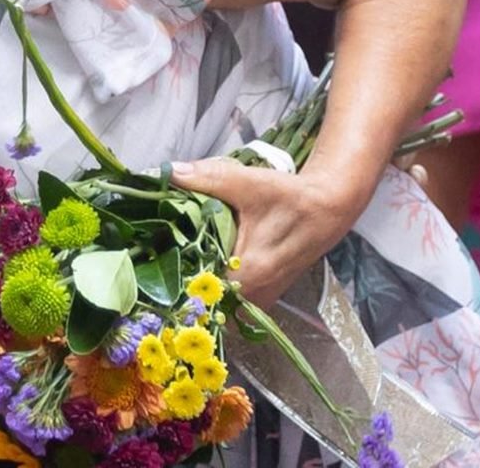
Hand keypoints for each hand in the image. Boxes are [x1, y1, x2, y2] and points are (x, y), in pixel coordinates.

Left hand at [171, 159, 356, 307]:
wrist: (328, 208)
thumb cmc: (289, 197)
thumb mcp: (247, 183)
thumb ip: (206, 178)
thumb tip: (169, 171)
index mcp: (248, 273)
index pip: (199, 292)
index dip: (172, 281)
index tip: (151, 266)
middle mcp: (254, 295)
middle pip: (205, 302)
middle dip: (179, 287)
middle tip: (154, 265)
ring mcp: (261, 300)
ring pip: (218, 307)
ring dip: (197, 293)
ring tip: (170, 269)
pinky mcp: (264, 296)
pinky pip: (231, 305)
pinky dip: (214, 294)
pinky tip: (196, 273)